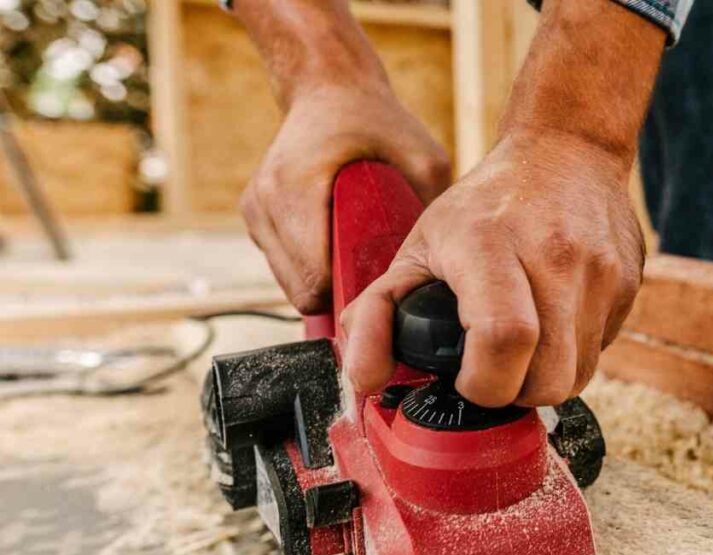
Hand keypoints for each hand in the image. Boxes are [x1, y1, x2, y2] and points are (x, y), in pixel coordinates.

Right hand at [241, 83, 449, 312]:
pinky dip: (310, 265)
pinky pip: (284, 266)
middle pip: (300, 290)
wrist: (327, 88)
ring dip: (323, 281)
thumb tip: (445, 259)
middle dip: (338, 293)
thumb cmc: (375, 120)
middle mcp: (266, 202)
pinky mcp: (255, 216)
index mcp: (297, 187)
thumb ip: (431, 204)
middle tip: (376, 280)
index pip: (313, 278)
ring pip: (289, 284)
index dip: (349, 295)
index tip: (379, 292)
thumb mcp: (422, 156)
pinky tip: (337, 245)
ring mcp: (256, 211)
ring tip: (358, 259)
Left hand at [341, 131, 644, 406]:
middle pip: (549, 378)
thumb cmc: (484, 206)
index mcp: (490, 244)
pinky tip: (553, 322)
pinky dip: (572, 354)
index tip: (467, 380)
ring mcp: (600, 270)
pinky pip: (600, 351)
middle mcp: (554, 255)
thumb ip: (376, 314)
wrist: (567, 149)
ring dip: (544, 379)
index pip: (504, 339)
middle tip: (494, 371)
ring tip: (522, 348)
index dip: (484, 383)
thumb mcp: (416, 247)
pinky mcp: (628, 283)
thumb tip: (364, 379)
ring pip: (578, 376)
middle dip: (516, 395)